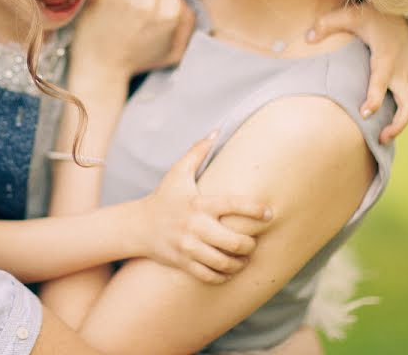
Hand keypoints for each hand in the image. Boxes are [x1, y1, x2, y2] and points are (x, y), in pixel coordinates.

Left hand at [72, 0, 195, 80]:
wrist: (101, 69)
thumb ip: (186, 25)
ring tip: (116, 12)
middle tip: (129, 8)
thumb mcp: (172, 51)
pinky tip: (103, 12)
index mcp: (171, 13)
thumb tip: (187, 3)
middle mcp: (151, 2)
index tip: (145, 8)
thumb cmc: (135, 60)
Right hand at [133, 134, 272, 283]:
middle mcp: (195, 226)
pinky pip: (211, 276)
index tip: (268, 213)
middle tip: (254, 242)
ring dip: (240, 262)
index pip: (232, 205)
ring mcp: (189, 247)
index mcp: (198, 204)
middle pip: (234, 242)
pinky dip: (224, 275)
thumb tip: (217, 130)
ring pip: (225, 262)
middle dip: (250, 244)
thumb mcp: (177, 172)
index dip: (255, 210)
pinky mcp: (184, 263)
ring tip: (244, 257)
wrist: (138, 226)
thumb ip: (197, 151)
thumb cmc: (164, 197)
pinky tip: (229, 269)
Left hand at [308, 4, 407, 143]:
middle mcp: (400, 70)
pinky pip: (407, 101)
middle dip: (397, 123)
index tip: (364, 114)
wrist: (400, 12)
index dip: (374, 98)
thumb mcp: (350, 14)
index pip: (381, 81)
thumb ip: (328, 24)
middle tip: (380, 138)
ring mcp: (407, 76)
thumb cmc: (372, 16)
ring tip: (381, 139)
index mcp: (386, 56)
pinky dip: (399, 116)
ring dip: (400, 124)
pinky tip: (384, 127)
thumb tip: (309, 38)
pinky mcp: (407, 79)